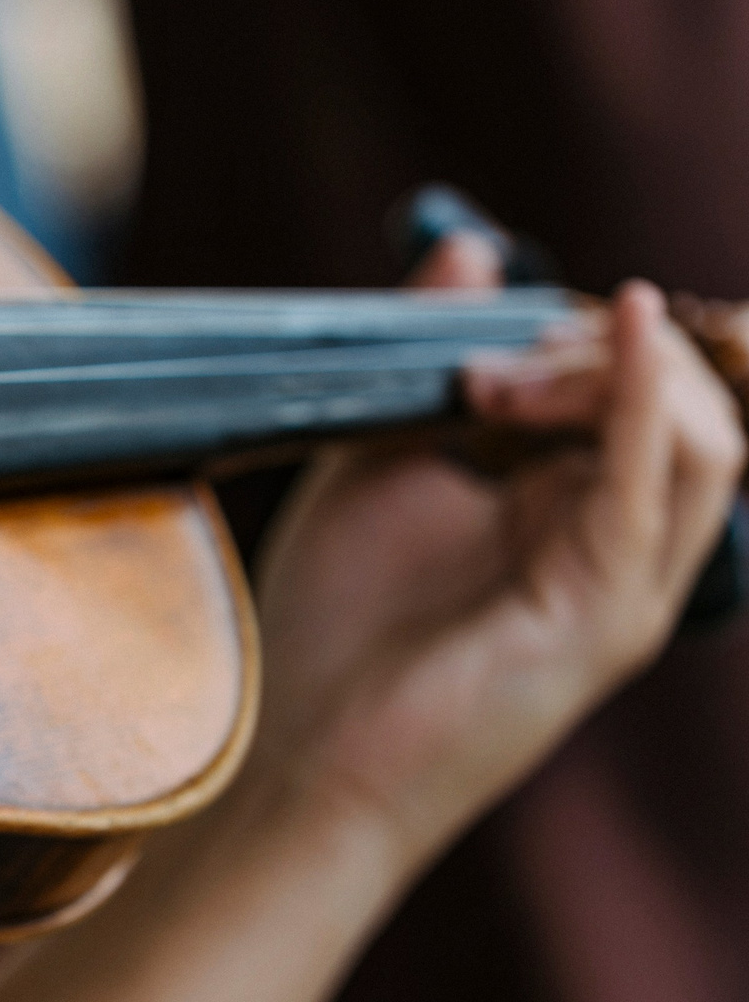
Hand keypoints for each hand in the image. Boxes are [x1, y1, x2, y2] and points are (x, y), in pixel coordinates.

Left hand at [245, 242, 744, 879]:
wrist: (299, 756)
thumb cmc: (333, 624)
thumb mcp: (379, 456)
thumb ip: (432, 356)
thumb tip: (469, 244)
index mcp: (577, 512)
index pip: (639, 390)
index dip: (574, 338)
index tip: (467, 341)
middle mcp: (621, 550)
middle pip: (684, 402)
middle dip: (588, 352)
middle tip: (476, 370)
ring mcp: (627, 588)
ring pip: (702, 436)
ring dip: (614, 373)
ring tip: (505, 377)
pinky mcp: (607, 615)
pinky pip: (660, 483)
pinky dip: (646, 395)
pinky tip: (619, 331)